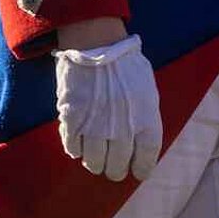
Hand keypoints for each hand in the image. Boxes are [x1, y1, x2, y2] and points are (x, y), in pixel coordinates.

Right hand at [55, 34, 161, 181]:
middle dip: (115, 171)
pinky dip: (75, 151)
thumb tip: (140, 133)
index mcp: (145, 119)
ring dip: (95, 164)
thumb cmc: (125, 63)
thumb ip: (145, 114)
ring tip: (94, 164)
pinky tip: (77, 151)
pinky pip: (72, 145)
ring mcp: (94, 125)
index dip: (142, 168)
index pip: (146, 155)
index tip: (138, 174)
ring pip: (94, 159)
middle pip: (118, 162)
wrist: (95, 44)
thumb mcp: (146, 89)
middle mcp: (121, 128)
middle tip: (113, 172)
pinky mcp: (71, 119)